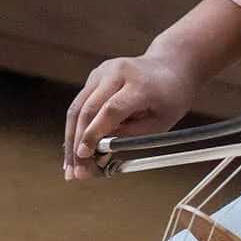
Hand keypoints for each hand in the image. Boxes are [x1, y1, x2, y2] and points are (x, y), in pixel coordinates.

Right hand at [64, 53, 198, 180]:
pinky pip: (79, 105)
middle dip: (78, 144)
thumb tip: (99, 152)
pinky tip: (74, 151)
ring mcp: (102, 72)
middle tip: (76, 173)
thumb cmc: (169, 98)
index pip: (110, 110)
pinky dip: (75, 129)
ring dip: (71, 140)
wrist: (170, 68)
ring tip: (70, 168)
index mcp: (140, 83)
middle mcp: (116, 72)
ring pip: (77, 108)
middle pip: (87, 110)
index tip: (84, 155)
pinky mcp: (94, 77)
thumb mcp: (160, 123)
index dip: (94, 133)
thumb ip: (130, 136)